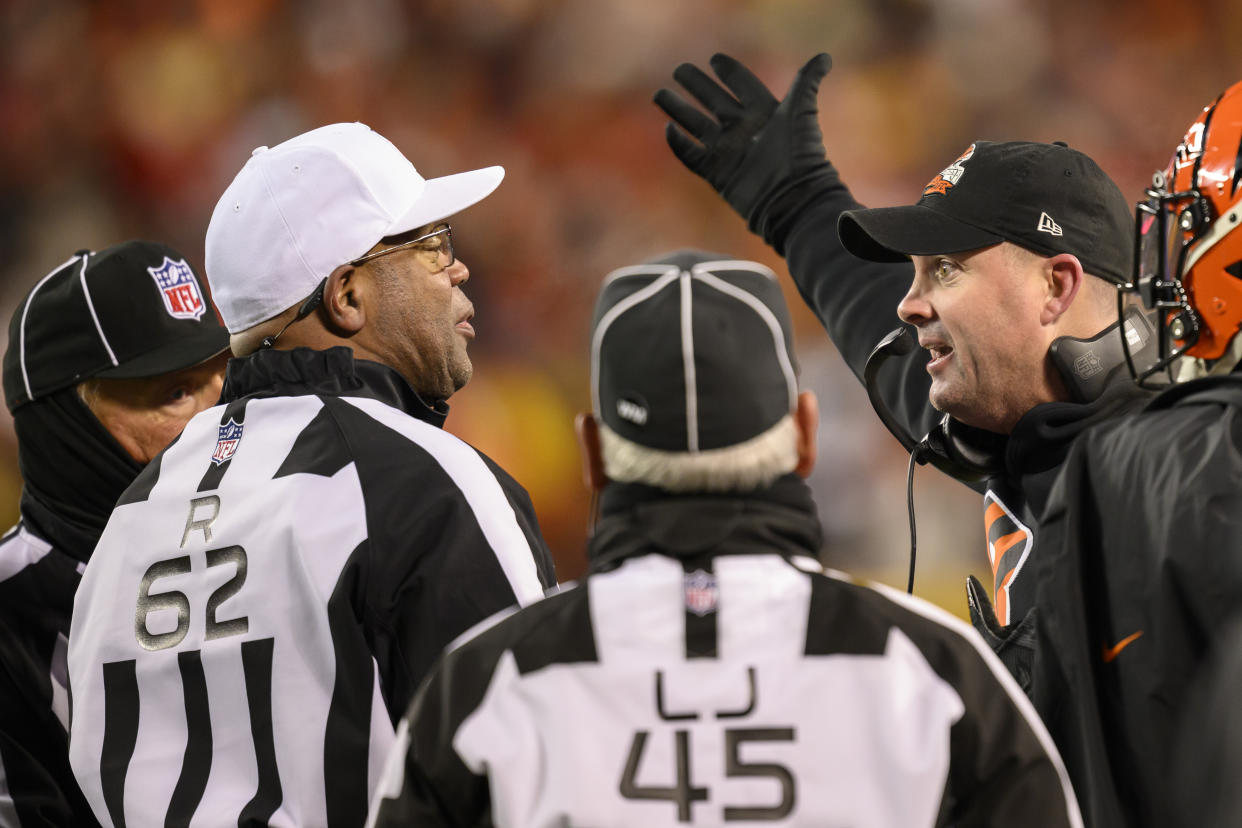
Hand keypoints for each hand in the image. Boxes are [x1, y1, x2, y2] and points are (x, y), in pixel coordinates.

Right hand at [654, 53, 835, 248]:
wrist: (793, 199)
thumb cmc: (801, 155)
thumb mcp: (802, 112)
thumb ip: (807, 82)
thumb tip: (824, 57)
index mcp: (764, 112)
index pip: (742, 85)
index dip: (729, 72)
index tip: (714, 59)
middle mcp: (744, 130)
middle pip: (714, 101)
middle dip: (697, 85)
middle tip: (679, 70)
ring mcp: (729, 152)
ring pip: (697, 125)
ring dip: (678, 109)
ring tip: (659, 94)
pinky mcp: (718, 174)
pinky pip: (693, 156)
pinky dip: (679, 145)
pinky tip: (668, 130)